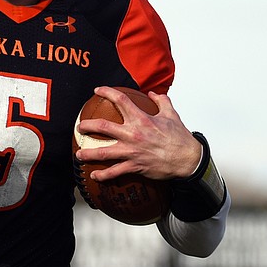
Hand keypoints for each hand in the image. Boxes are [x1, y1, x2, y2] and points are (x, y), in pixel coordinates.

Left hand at [75, 88, 202, 180]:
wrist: (188, 159)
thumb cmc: (180, 138)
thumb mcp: (171, 115)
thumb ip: (162, 101)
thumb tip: (153, 93)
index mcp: (141, 119)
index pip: (120, 100)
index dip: (107, 92)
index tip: (97, 91)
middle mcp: (133, 134)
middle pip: (103, 127)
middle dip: (87, 126)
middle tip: (80, 127)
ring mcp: (132, 151)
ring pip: (103, 152)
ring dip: (88, 154)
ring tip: (79, 154)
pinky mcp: (134, 166)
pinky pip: (114, 172)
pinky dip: (103, 175)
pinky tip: (94, 176)